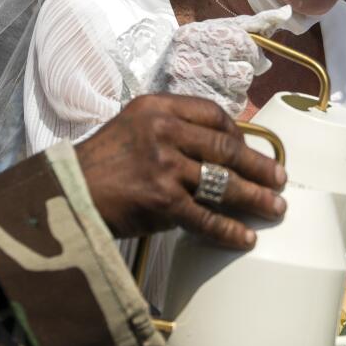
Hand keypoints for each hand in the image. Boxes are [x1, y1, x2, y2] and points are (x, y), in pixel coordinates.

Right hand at [74, 95, 285, 249]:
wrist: (65, 195)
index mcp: (156, 107)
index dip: (239, 133)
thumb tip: (216, 150)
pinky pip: (206, 216)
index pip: (213, 114)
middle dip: (259, 166)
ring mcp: (163, 164)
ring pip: (223, 182)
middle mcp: (162, 130)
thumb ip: (168, 130)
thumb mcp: (130, 129)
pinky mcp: (162, 199)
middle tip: (280, 179)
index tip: (250, 150)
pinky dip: (229, 230)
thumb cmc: (100, 166)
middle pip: (226, 147)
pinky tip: (246, 238)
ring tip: (275, 208)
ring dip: (255, 198)